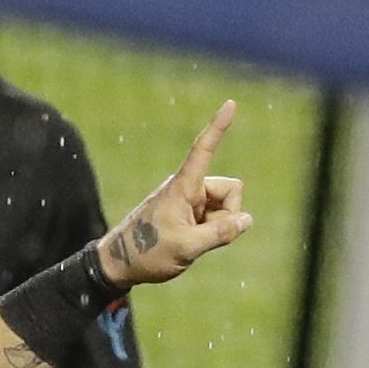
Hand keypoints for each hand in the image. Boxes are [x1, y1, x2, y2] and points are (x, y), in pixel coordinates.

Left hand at [97, 101, 251, 288]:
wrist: (120, 264)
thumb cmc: (147, 253)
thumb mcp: (187, 248)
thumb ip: (220, 233)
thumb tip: (247, 219)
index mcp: (183, 187)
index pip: (203, 150)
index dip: (218, 127)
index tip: (231, 103)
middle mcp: (188, 187)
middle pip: (231, 190)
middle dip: (228, 214)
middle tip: (202, 238)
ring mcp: (191, 200)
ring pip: (227, 206)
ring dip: (219, 226)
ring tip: (191, 241)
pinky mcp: (191, 212)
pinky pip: (217, 217)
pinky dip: (212, 230)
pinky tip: (191, 242)